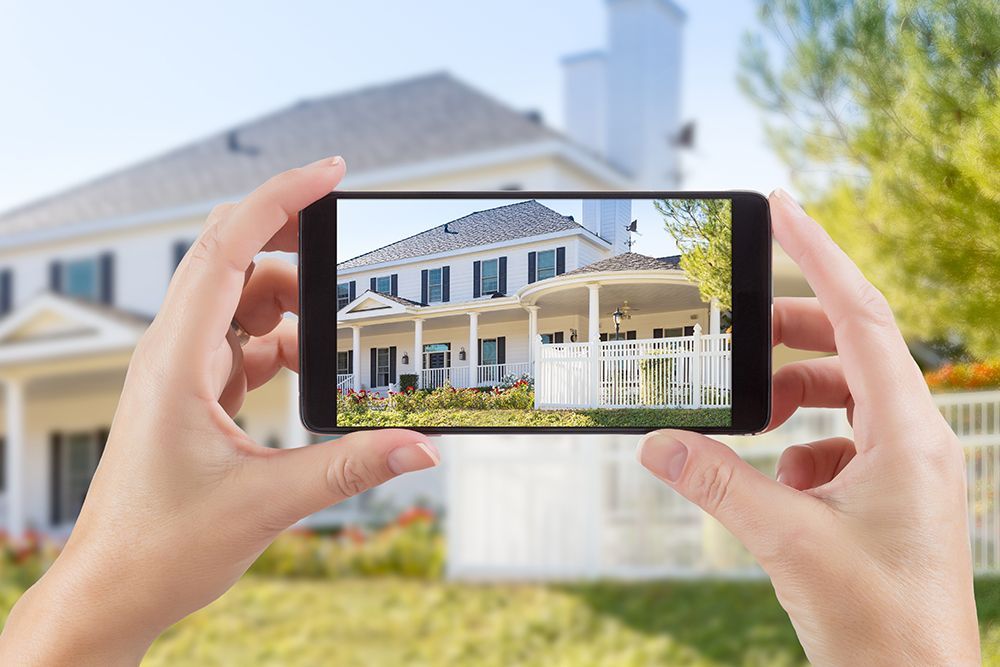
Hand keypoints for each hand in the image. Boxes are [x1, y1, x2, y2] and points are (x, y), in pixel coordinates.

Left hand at [0, 158, 439, 664]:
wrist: (113, 590)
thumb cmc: (160, 547)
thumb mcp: (267, 503)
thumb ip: (350, 467)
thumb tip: (423, 446)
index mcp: (176, 360)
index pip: (226, 250)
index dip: (279, 201)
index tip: (330, 173)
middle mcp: (174, 352)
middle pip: (235, 261)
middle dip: (295, 243)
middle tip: (351, 246)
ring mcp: (182, 370)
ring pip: (243, 302)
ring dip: (293, 308)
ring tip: (340, 335)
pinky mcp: (194, 392)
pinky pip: (243, 343)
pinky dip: (282, 344)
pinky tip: (310, 371)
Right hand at [638, 190, 978, 664]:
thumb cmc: (881, 626)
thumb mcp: (788, 542)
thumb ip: (718, 483)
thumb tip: (658, 442)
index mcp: (909, 434)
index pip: (861, 316)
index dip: (819, 255)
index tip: (782, 209)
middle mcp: (917, 441)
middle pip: (850, 349)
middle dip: (789, 336)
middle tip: (737, 333)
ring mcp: (907, 469)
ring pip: (846, 396)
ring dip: (792, 397)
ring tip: (749, 416)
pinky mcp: (891, 496)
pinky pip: (843, 442)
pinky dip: (802, 446)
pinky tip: (780, 482)